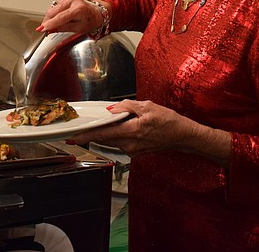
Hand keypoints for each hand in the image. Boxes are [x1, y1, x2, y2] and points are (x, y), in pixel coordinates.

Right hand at [38, 0, 103, 33]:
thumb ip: (63, 28)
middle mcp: (73, 0)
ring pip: (52, 8)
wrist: (95, 12)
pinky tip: (60, 15)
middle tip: (45, 29)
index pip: (60, 17)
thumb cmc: (90, 20)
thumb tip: (51, 29)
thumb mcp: (78, 29)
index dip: (50, 24)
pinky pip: (55, 5)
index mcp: (78, 9)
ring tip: (57, 23)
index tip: (42, 28)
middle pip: (53, 11)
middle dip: (48, 21)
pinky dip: (54, 11)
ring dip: (50, 16)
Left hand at [68, 99, 231, 167]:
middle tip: (86, 126)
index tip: (74, 137)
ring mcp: (133, 150)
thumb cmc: (170, 122)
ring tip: (114, 121)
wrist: (184, 137)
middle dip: (95, 132)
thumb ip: (127, 107)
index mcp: (131, 132)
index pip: (103, 134)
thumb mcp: (148, 107)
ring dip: (109, 132)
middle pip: (105, 138)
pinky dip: (118, 134)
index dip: (86, 135)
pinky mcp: (136, 152)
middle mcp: (130, 144)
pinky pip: (121, 143)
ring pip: (113, 140)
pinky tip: (126, 126)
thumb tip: (112, 109)